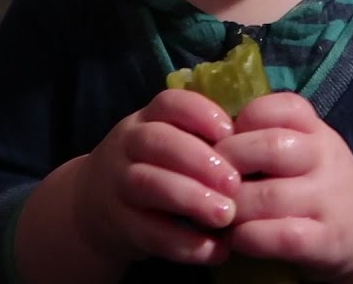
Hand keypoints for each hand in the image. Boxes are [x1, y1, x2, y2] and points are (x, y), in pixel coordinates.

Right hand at [73, 89, 241, 265]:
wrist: (93, 206)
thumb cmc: (154, 167)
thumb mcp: (169, 142)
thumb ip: (203, 139)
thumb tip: (258, 143)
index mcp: (148, 119)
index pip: (169, 103)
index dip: (200, 113)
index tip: (231, 131)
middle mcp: (128, 144)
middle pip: (157, 142)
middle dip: (199, 160)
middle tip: (235, 182)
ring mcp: (117, 183)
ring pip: (148, 184)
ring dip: (190, 199)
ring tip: (225, 215)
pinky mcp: (118, 224)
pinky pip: (148, 232)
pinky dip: (183, 244)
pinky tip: (214, 250)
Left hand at [214, 93, 352, 280]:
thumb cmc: (315, 180)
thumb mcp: (301, 145)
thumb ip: (262, 134)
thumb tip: (202, 136)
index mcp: (314, 128)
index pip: (277, 108)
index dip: (239, 121)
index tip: (219, 140)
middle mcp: (326, 156)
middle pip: (269, 147)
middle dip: (226, 163)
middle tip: (205, 179)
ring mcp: (330, 199)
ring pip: (270, 196)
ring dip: (232, 206)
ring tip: (215, 213)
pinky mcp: (328, 240)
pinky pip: (281, 236)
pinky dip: (249, 238)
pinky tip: (236, 239)